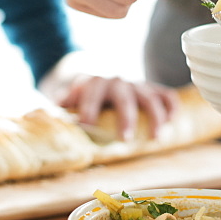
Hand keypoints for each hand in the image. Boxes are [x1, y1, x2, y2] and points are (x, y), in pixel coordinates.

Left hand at [42, 53, 179, 139]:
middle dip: (125, 117)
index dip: (88, 107)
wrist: (98, 81)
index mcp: (94, 83)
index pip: (91, 93)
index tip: (86, 124)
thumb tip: (48, 120)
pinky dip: (172, 106)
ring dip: (155, 116)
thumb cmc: (83, 98)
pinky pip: (167, 94)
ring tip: (156, 138)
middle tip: (125, 139)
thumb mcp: (69, 100)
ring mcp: (137, 85)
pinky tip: (172, 122)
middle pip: (123, 96)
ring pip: (149, 96)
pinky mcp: (152, 90)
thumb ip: (61, 109)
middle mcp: (117, 82)